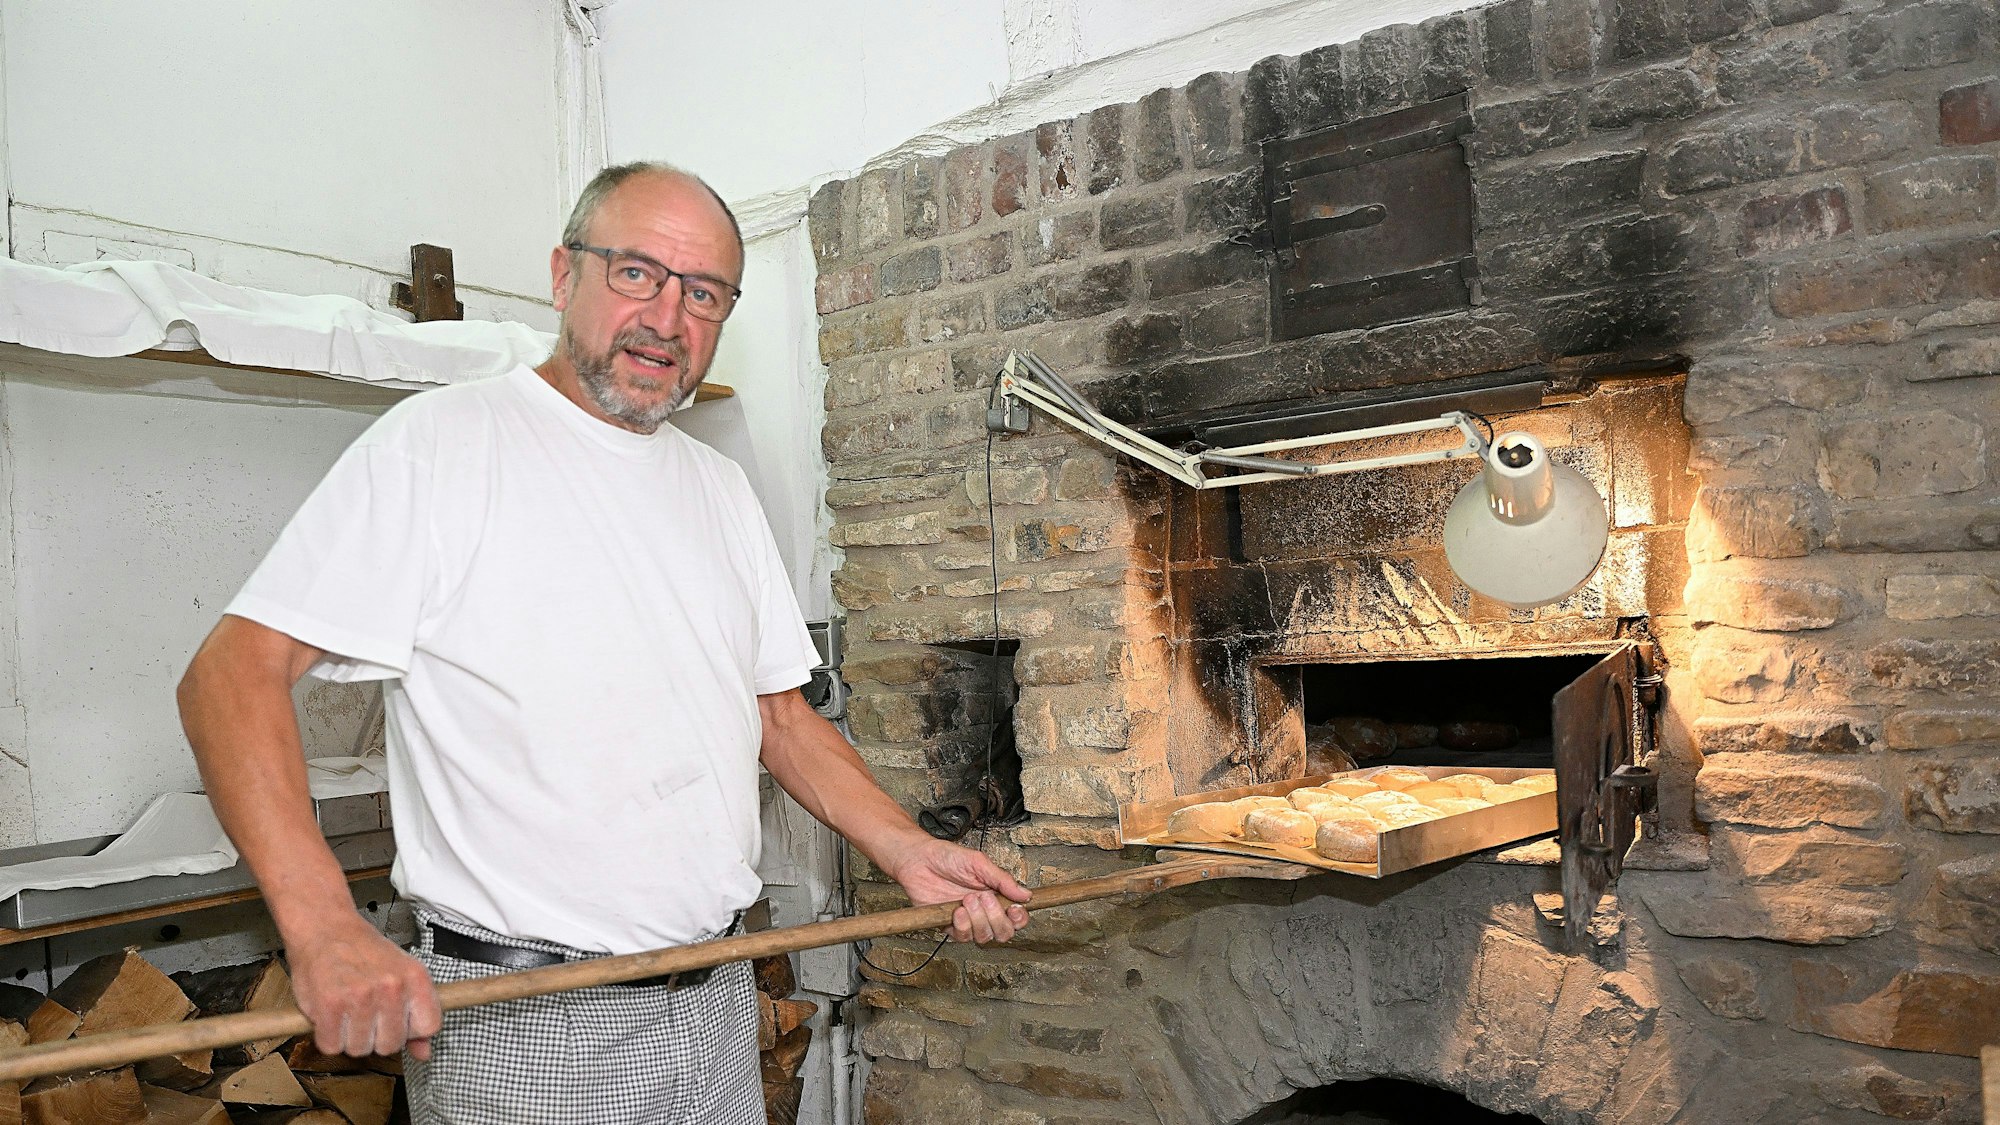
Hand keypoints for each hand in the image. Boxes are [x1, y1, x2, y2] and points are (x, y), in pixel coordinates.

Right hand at [286, 913, 442, 1059]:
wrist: (324, 927)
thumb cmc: (362, 950)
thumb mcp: (400, 973)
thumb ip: (415, 1014)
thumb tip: (424, 1052)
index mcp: (415, 977)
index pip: (429, 1026)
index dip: (411, 1031)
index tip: (398, 1021)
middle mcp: (391, 987)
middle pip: (391, 1044)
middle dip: (375, 1036)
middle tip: (365, 1015)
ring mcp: (360, 996)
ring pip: (360, 1049)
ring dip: (349, 1037)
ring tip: (347, 1012)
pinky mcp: (329, 1005)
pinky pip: (332, 1046)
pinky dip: (327, 1037)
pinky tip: (330, 1016)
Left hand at [883, 836, 1031, 943]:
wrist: (919, 861)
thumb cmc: (948, 858)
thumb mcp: (979, 863)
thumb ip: (1002, 880)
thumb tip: (1026, 894)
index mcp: (996, 895)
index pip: (1017, 917)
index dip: (1019, 918)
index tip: (1014, 909)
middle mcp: (984, 912)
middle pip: (1004, 932)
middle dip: (997, 918)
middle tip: (984, 897)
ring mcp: (968, 921)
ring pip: (984, 937)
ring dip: (978, 920)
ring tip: (967, 899)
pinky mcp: (950, 927)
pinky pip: (963, 937)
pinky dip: (962, 925)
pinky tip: (956, 910)